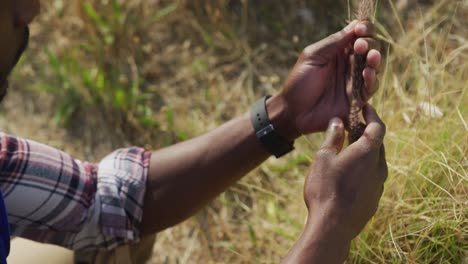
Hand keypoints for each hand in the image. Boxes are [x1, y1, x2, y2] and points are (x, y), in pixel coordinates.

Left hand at [269, 21, 381, 140]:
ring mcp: (355, 81)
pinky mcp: (358, 99)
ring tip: (371, 57)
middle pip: (371, 49)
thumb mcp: (313, 57)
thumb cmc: (299, 82)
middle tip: (360, 46)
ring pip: (374, 67)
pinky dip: (372, 80)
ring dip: (375, 60)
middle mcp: (350, 64)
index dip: (364, 29)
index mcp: (339, 51)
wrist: (293, 111)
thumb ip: (334, 42)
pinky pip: (371, 88)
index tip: (361, 29)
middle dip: (370, 44)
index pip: (359, 35)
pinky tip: (367, 74)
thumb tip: (356, 24)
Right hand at [305, 104, 386, 240]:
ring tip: (346, 152)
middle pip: (378, 144)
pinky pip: (371, 179)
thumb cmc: (326, 189)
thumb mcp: (324, 157)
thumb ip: (332, 137)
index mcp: (368, 152)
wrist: (332, 227)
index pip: (378, 126)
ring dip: (364, 153)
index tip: (365, 107)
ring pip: (375, 162)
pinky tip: (346, 176)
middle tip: (351, 128)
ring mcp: (378, 185)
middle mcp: (379, 167)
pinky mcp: (373, 200)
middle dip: (366, 133)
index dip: (372, 114)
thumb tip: (337, 121)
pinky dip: (362, 170)